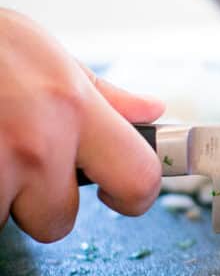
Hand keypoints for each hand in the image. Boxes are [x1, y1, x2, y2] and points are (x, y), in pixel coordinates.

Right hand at [0, 9, 164, 242]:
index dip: (135, 195)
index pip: (138, 177)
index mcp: (74, 105)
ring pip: (8, 221)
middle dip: (38, 200)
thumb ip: (99, 94)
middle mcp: (38, 141)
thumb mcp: (44, 54)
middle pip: (59, 220)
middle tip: (14, 159)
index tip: (121, 195)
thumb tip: (149, 113)